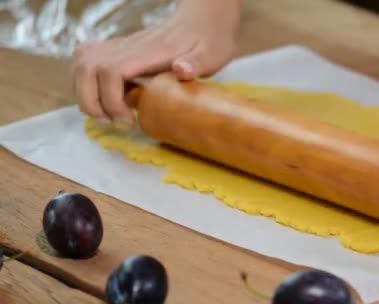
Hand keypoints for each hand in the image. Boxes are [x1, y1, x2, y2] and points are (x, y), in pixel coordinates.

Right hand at [69, 0, 239, 125]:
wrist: (204, 21)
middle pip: (86, 68)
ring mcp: (120, 47)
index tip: (129, 119)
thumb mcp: (211, 54)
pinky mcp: (118, 51)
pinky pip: (86, 62)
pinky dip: (86, 83)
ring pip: (81, 64)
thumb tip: (181, 69)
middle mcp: (128, 46)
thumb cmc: (209, 41)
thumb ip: (196, 62)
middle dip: (91, 101)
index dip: (111, 99)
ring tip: (106, 114)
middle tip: (113, 121)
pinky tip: (105, 98)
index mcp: (148, 51)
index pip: (111, 71)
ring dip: (85, 94)